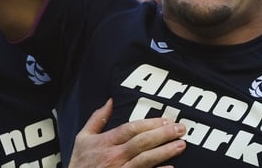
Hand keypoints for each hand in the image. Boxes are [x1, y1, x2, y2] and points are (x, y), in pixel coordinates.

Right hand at [68, 99, 185, 167]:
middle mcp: (113, 157)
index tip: (166, 120)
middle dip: (163, 135)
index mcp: (105, 142)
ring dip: (164, 152)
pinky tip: (170, 167)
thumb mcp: (83, 138)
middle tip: (181, 129)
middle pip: (141, 143)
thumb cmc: (80, 163)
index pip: (131, 129)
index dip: (149, 124)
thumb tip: (110, 101)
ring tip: (181, 145)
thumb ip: (97, 119)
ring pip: (145, 160)